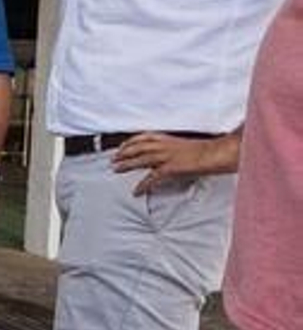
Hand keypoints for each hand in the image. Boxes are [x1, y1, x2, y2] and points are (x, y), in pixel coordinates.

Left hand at [111, 132, 238, 195]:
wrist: (216, 153)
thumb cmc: (205, 150)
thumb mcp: (185, 146)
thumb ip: (173, 149)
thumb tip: (167, 155)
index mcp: (167, 139)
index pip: (143, 137)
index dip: (130, 142)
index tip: (122, 146)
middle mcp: (164, 146)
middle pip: (137, 148)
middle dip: (123, 153)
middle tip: (113, 159)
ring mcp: (166, 156)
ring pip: (140, 160)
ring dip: (126, 165)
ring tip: (116, 170)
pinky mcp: (170, 168)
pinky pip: (152, 178)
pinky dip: (142, 185)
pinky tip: (136, 191)